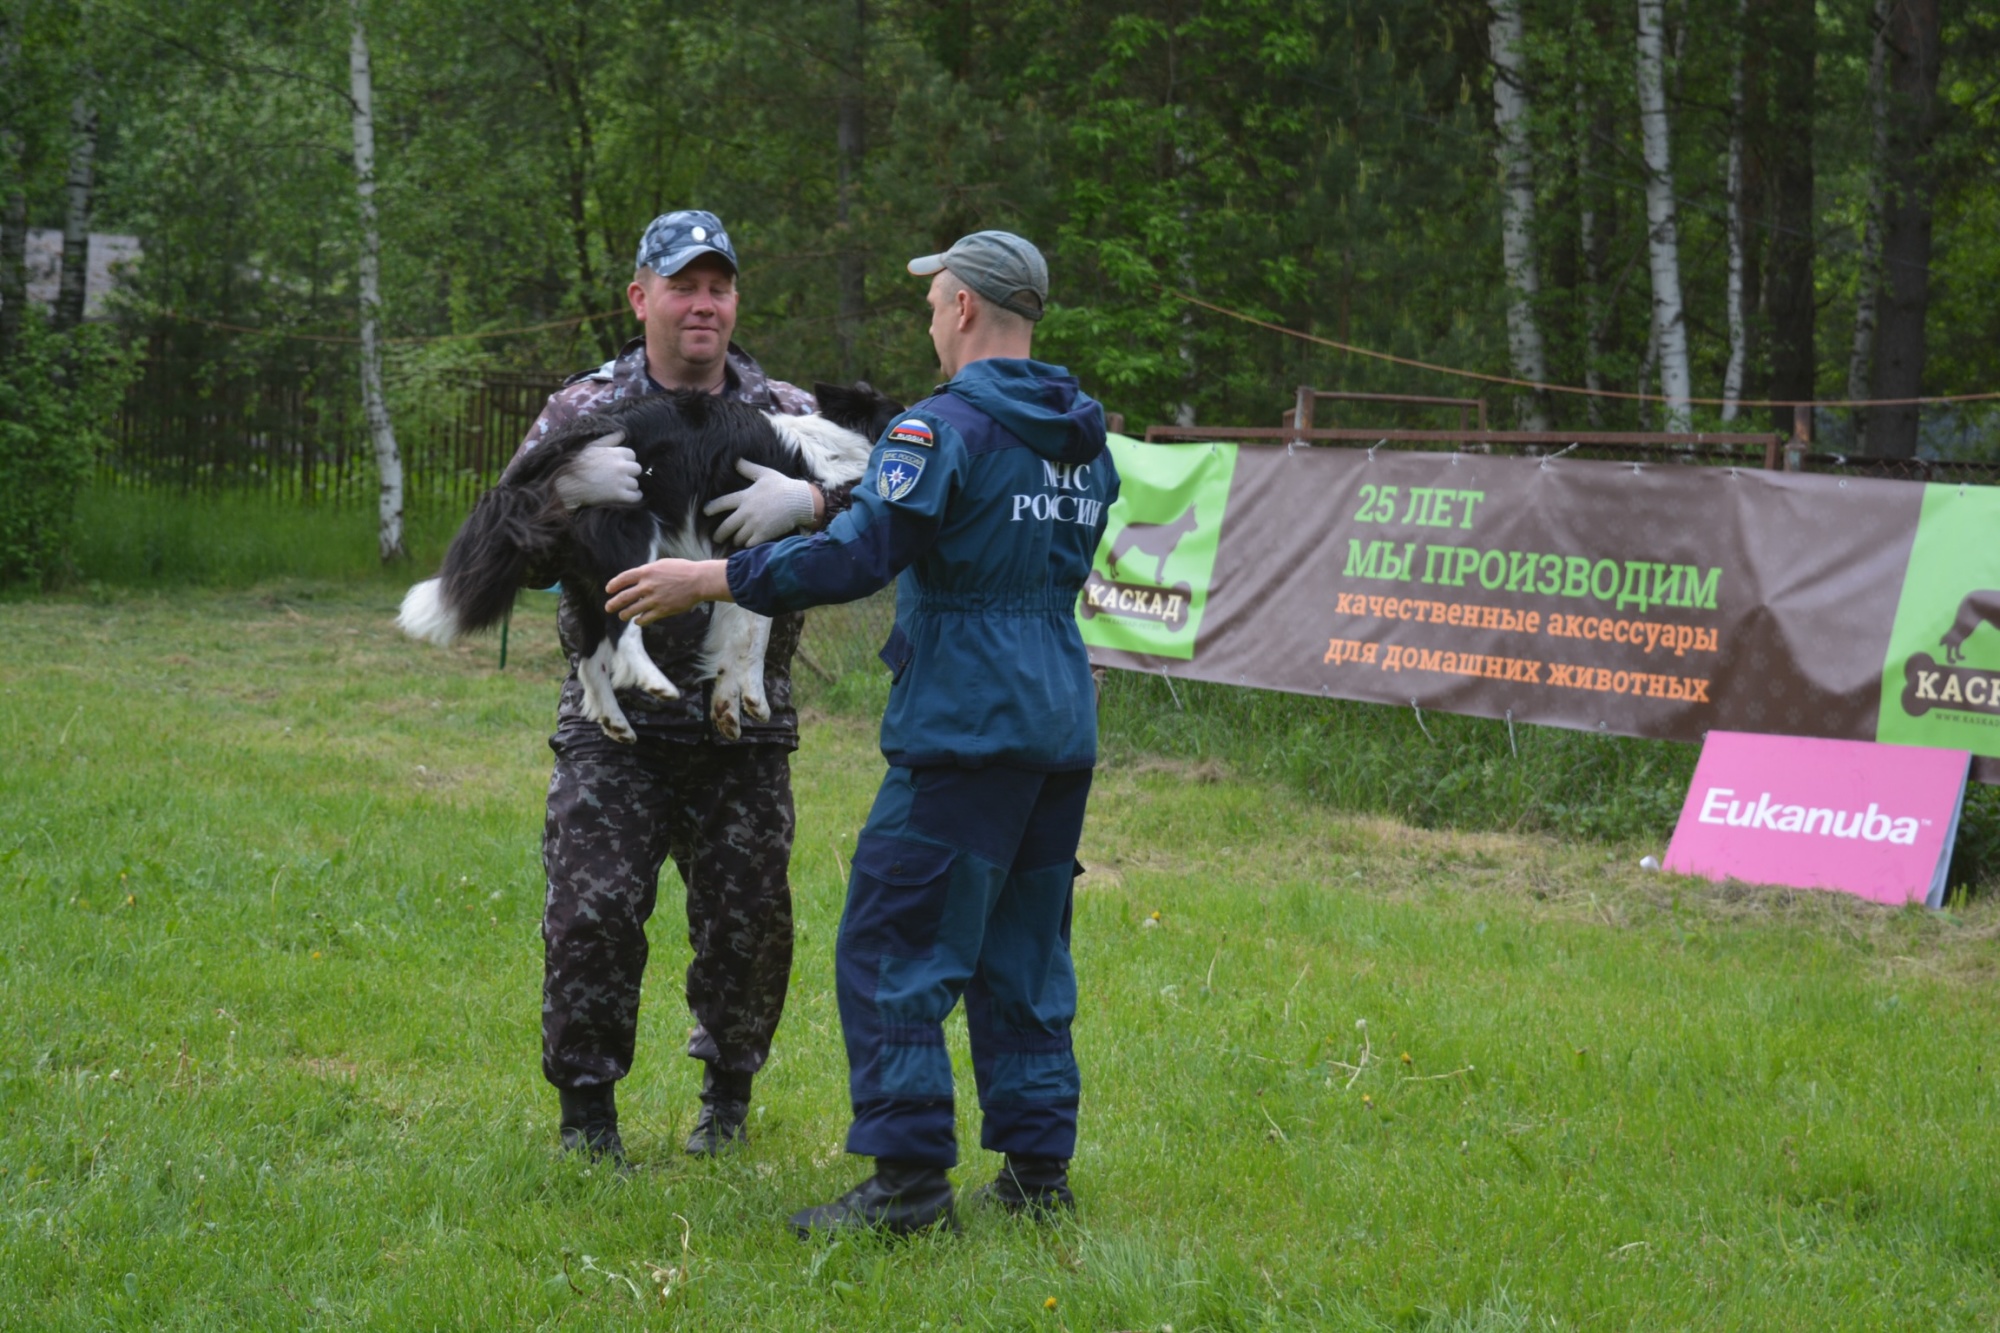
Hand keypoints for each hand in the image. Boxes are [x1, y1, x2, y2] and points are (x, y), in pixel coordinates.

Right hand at [553, 434, 641, 509]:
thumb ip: (609, 440)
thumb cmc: (576, 463)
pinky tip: (628, 496)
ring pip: (635, 483)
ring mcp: (621, 481)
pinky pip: (636, 496)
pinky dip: (634, 497)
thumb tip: (623, 433)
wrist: (566, 484)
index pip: (632, 455)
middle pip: (637, 469)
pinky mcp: (619, 495)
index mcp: (615, 453)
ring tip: (619, 487)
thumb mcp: (591, 447)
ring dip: (629, 485)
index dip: (626, 460)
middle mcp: (621, 466)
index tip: (618, 465)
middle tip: (619, 477)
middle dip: (630, 473)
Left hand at [605, 558, 733, 623]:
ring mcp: (654, 599)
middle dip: (613, 604)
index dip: (613, 585)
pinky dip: (639, 621)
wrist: (698, 580)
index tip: (609, 590)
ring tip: (622, 616)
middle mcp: (647, 586)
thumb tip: (637, 579)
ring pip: (632, 610)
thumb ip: (648, 571)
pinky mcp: (662, 610)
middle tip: (608, 608)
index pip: (623, 579)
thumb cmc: (682, 570)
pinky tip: (638, 621)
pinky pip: (646, 618)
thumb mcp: (662, 564)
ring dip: (624, 614)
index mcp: (646, 572)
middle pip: (623, 597)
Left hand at [704, 459, 817, 545]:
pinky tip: (748, 546)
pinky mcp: (763, 535)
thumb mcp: (765, 473)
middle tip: (716, 538)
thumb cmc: (783, 485)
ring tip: (737, 541)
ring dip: (736, 540)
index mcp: (744, 497)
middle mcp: (746, 512)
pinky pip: (749, 544)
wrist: (799, 500)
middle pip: (726, 527)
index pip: (722, 503)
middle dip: (719, 534)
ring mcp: (754, 525)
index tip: (705, 512)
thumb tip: (736, 460)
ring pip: (738, 538)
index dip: (711, 508)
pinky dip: (748, 545)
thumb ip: (748, 468)